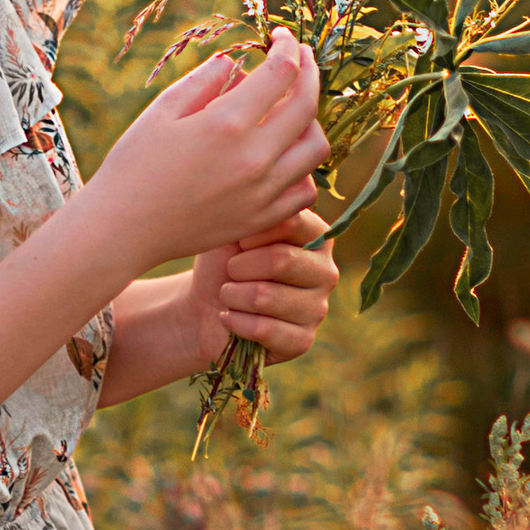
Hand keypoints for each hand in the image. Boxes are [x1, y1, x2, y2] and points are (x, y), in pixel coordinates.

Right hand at [89, 32, 328, 274]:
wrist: (123, 229)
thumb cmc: (134, 164)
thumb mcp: (162, 110)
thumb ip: (204, 81)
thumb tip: (235, 62)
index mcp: (227, 123)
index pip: (281, 72)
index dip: (286, 46)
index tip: (281, 36)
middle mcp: (254, 158)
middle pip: (307, 106)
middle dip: (309, 72)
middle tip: (300, 59)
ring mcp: (262, 192)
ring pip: (315, 148)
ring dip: (310, 120)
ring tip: (292, 109)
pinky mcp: (260, 218)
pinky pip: (304, 190)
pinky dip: (303, 168)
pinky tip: (283, 156)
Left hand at [196, 205, 338, 365]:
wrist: (204, 307)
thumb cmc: (223, 261)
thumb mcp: (234, 228)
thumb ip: (257, 210)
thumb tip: (277, 189)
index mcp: (316, 236)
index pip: (292, 222)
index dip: (253, 232)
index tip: (236, 240)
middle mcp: (326, 271)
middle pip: (281, 260)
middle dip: (239, 266)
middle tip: (229, 270)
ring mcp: (318, 308)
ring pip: (266, 297)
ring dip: (232, 295)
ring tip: (228, 294)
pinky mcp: (303, 340)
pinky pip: (263, 329)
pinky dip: (235, 322)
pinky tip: (229, 317)